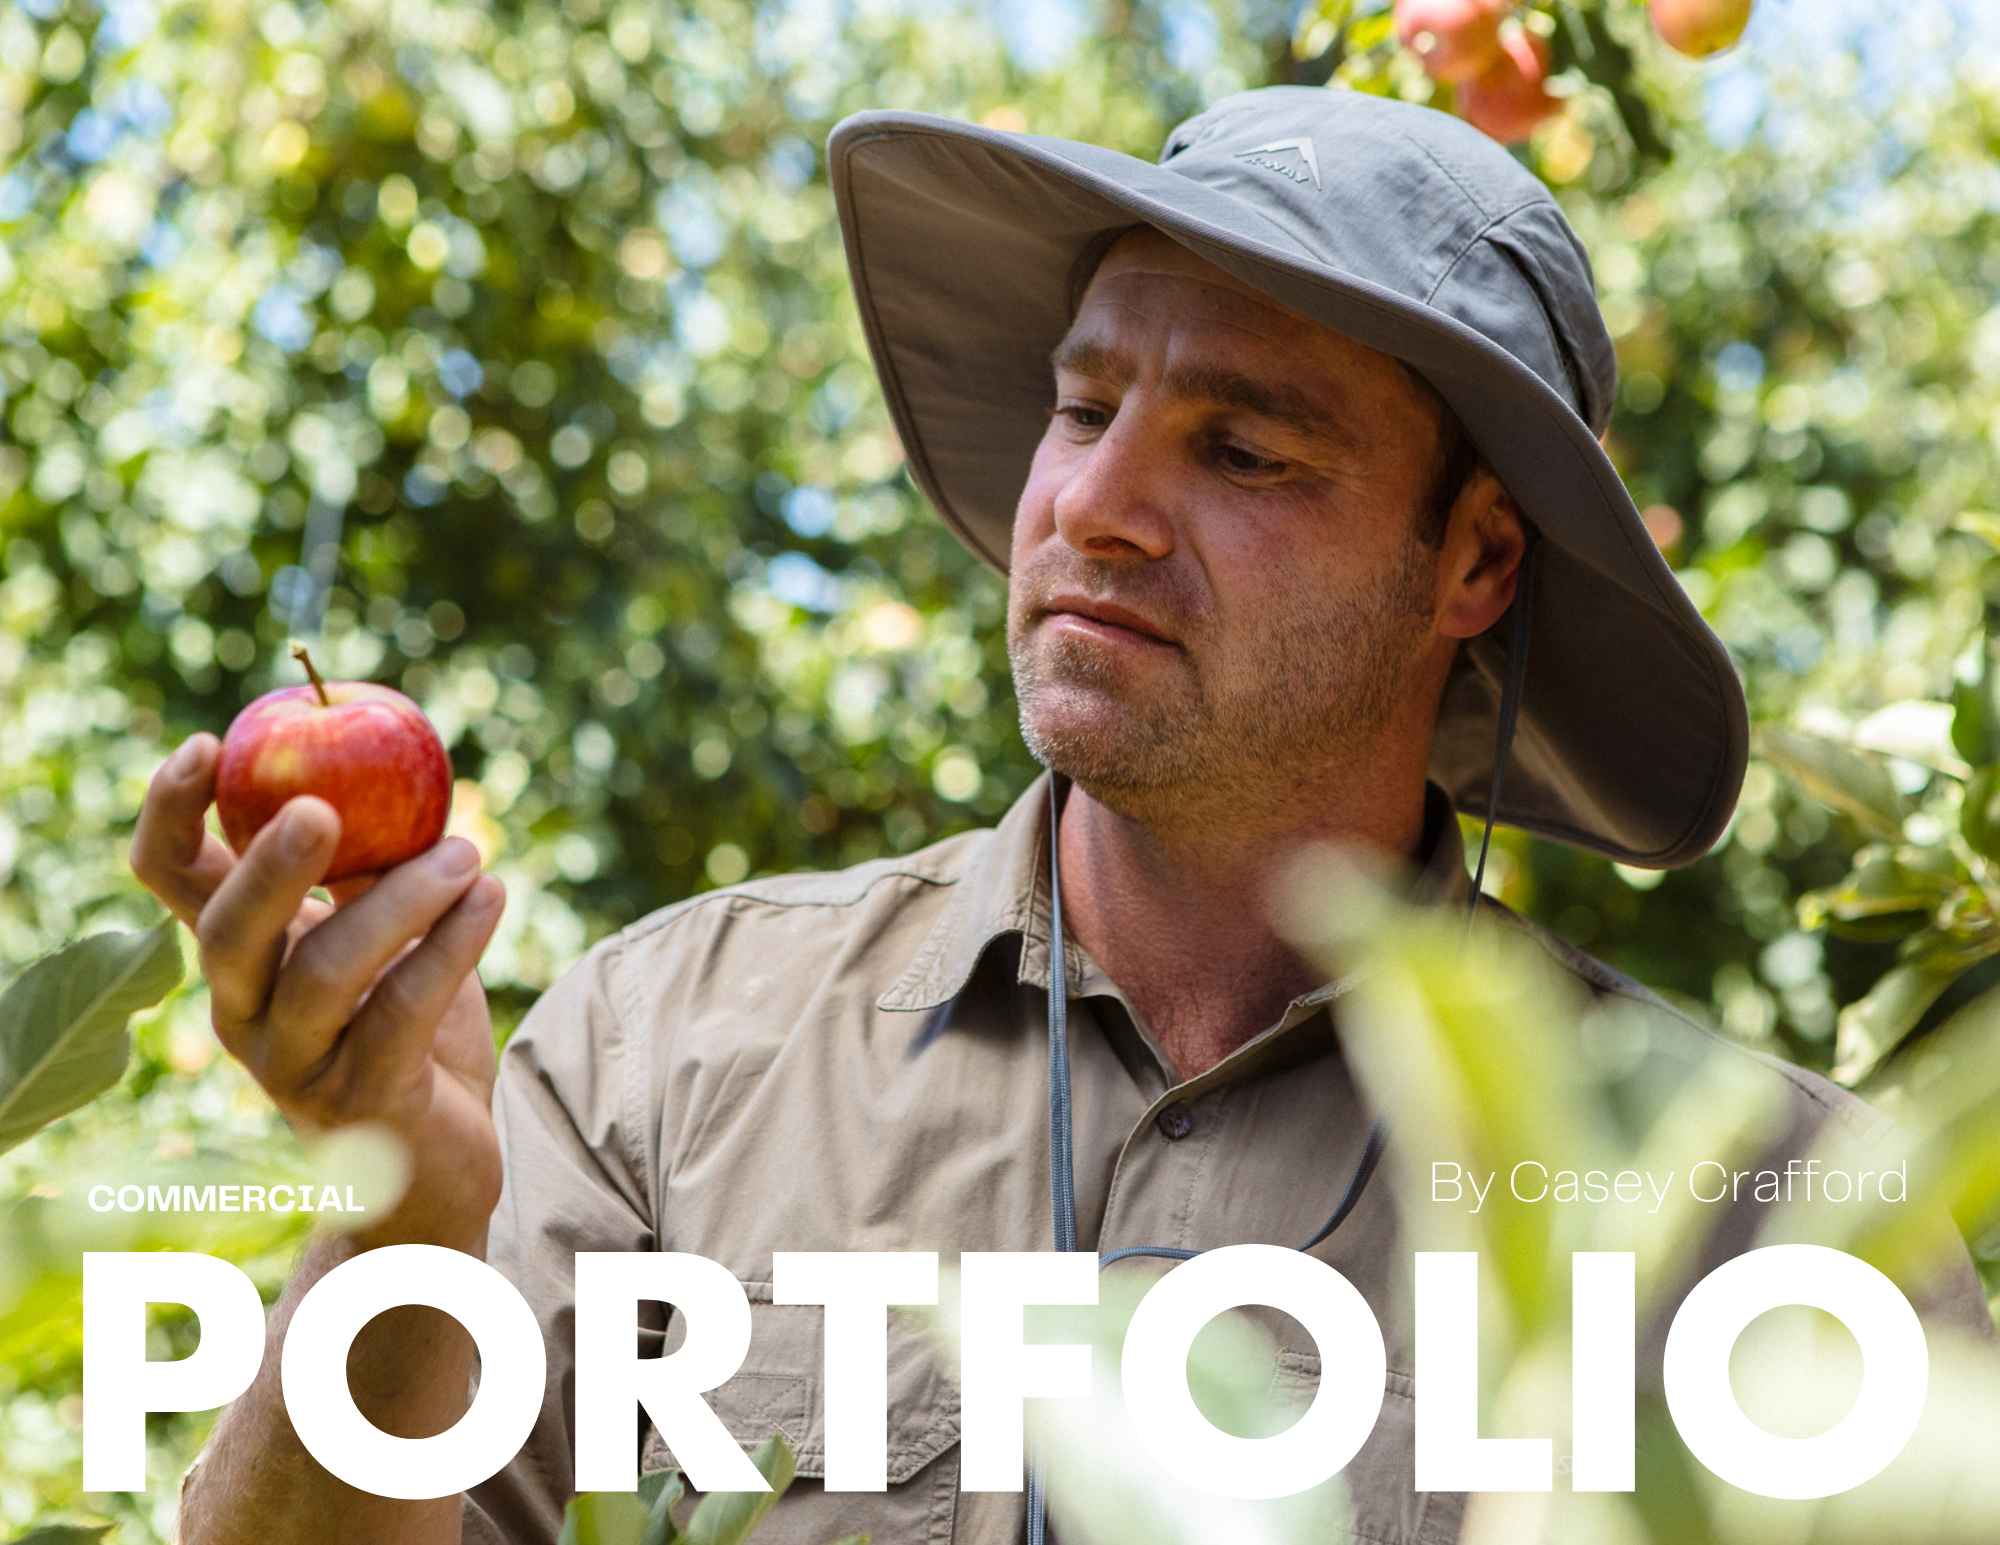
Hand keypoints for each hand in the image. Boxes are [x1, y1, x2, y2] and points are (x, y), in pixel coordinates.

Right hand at [133, 733, 505, 1252]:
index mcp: (236, 953)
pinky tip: (493, 895)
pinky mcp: (360, 1104)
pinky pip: (402, 1013)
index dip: (171, 813)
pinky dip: (451, 947)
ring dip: (402, 900)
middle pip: (225, 931)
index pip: (170, 878)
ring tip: (468, 851)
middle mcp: (243, 1009)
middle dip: (267, 866)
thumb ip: (369, 864)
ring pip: (325, 972)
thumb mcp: (382, 930)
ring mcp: (293, 1064)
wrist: (436, 1160)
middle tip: (323, 806)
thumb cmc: (406, 1024)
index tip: (204, 743)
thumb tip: (386, 763)